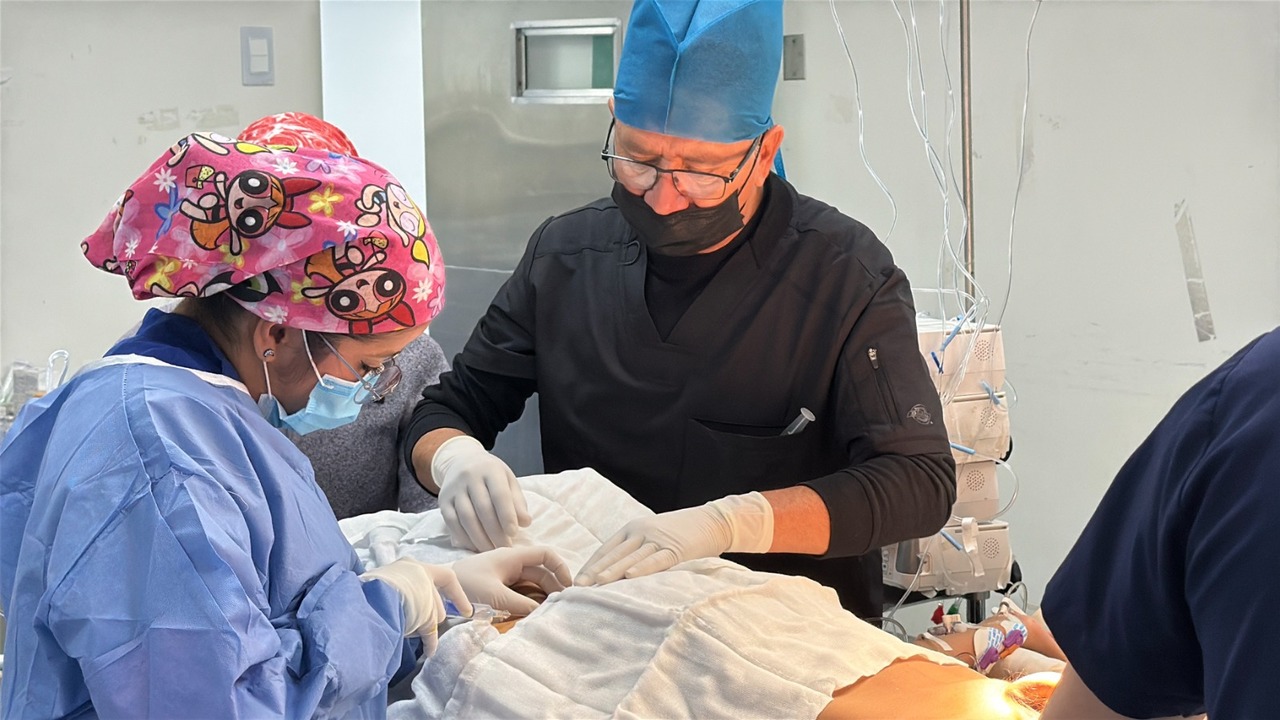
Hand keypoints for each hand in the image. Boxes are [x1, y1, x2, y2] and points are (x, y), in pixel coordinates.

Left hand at [360, 558, 471, 655]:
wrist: (377, 600)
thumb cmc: (410, 600)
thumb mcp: (428, 615)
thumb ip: (432, 626)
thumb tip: (430, 647)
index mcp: (420, 567)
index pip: (448, 579)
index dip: (459, 597)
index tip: (466, 614)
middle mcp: (404, 569)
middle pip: (427, 593)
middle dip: (432, 611)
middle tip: (431, 628)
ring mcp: (388, 579)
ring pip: (410, 602)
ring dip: (415, 617)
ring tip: (413, 632)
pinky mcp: (374, 592)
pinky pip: (394, 606)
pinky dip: (400, 620)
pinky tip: (401, 633)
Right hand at [432, 435, 531, 551]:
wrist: (462, 461)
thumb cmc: (491, 475)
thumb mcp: (508, 481)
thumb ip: (517, 501)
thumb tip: (525, 523)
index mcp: (490, 469)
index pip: (499, 494)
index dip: (507, 516)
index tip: (514, 533)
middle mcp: (469, 477)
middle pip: (483, 508)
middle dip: (495, 532)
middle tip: (505, 547)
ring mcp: (454, 489)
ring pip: (466, 517)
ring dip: (480, 538)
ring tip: (491, 550)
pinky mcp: (443, 500)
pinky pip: (452, 522)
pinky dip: (464, 537)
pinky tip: (475, 547)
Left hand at [452, 546, 573, 616]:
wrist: (437, 588)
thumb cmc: (466, 585)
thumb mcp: (495, 596)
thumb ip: (521, 604)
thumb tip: (544, 611)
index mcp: (513, 556)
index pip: (545, 554)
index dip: (560, 567)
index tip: (568, 585)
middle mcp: (512, 563)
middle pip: (542, 571)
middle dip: (555, 586)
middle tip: (564, 605)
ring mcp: (505, 575)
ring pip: (532, 583)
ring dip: (543, 596)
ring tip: (553, 611)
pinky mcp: (499, 587)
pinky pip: (521, 592)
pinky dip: (530, 601)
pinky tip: (535, 613)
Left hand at [575, 492, 774, 585]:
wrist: (711, 521)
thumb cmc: (680, 533)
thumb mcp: (652, 537)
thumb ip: (634, 550)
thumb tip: (615, 573)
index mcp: (633, 528)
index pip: (606, 549)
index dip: (591, 565)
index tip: (576, 581)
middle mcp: (641, 531)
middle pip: (614, 554)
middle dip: (595, 571)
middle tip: (577, 587)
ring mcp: (658, 539)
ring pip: (631, 557)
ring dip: (612, 571)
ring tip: (596, 584)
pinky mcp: (675, 548)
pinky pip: (656, 560)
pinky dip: (643, 568)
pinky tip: (630, 576)